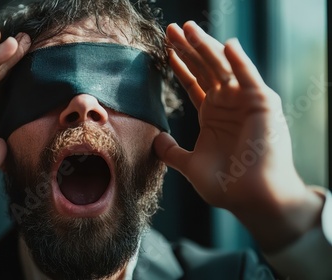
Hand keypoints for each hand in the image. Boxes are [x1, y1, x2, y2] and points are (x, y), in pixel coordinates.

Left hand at [153, 21, 322, 251]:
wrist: (250, 199)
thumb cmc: (225, 185)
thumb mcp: (189, 165)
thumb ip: (171, 152)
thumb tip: (155, 140)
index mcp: (212, 115)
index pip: (194, 82)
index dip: (180, 65)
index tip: (165, 49)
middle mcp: (228, 104)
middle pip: (205, 68)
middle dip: (188, 48)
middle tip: (171, 28)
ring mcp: (245, 102)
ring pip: (223, 66)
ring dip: (206, 46)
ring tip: (187, 28)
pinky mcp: (262, 104)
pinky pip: (249, 77)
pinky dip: (239, 60)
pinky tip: (225, 44)